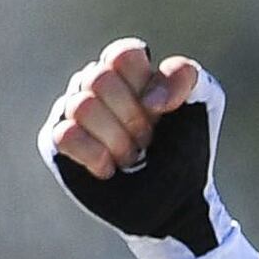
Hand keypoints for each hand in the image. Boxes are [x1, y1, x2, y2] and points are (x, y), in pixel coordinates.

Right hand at [37, 41, 253, 258]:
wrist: (175, 203)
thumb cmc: (187, 151)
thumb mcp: (203, 103)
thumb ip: (184, 75)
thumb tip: (149, 97)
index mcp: (128, 69)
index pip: (122, 54)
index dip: (143, 86)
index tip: (160, 114)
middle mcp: (95, 83)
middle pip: (99, 78)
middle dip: (132, 119)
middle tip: (146, 142)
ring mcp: (71, 110)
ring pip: (82, 106)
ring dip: (117, 140)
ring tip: (130, 158)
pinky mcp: (55, 141)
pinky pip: (65, 134)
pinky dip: (96, 156)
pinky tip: (110, 169)